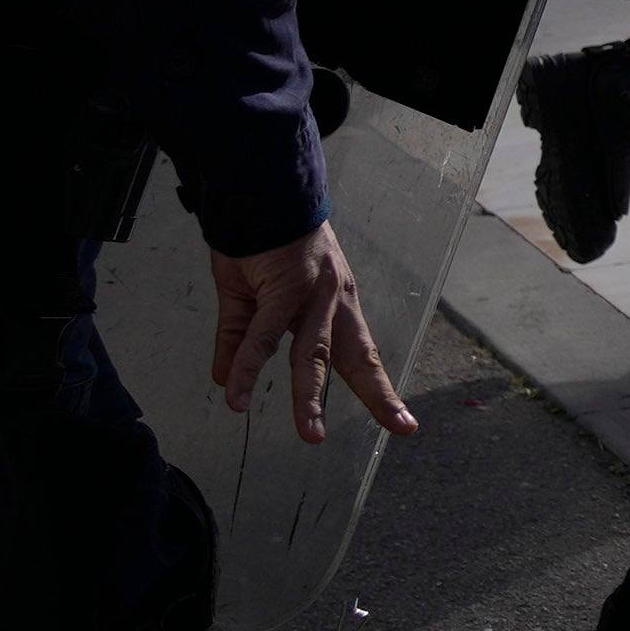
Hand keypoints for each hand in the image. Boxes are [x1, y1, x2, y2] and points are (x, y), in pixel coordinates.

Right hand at [207, 225, 416, 445]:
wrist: (256, 196)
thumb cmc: (258, 244)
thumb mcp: (250, 299)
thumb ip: (240, 343)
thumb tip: (226, 382)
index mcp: (333, 305)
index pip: (359, 353)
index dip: (379, 388)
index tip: (402, 421)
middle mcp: (333, 300)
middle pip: (356, 355)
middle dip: (378, 393)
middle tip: (398, 426)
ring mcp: (312, 294)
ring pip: (312, 354)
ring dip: (309, 397)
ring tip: (311, 434)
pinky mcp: (284, 287)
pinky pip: (262, 336)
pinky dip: (248, 368)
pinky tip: (236, 395)